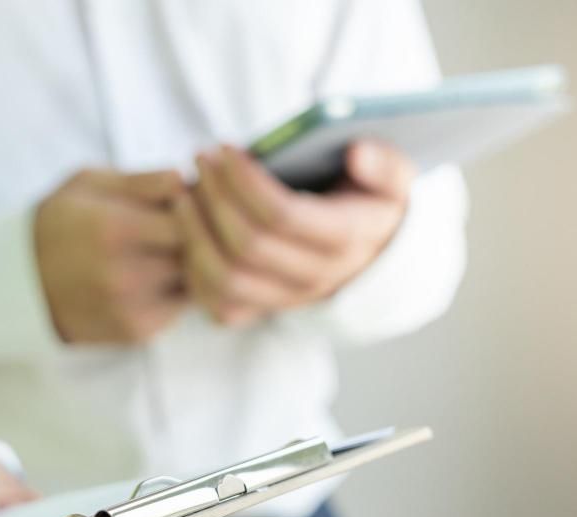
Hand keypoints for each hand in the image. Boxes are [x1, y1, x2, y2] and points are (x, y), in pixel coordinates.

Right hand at [34, 168, 188, 343]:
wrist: (21, 282)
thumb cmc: (60, 222)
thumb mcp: (89, 184)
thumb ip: (141, 180)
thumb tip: (185, 178)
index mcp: (113, 229)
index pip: (188, 218)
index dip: (195, 206)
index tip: (186, 199)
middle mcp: (124, 274)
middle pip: (196, 252)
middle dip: (198, 236)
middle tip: (189, 222)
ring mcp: (132, 308)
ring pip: (194, 282)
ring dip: (191, 264)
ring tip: (169, 246)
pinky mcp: (136, 332)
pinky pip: (179, 307)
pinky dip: (178, 289)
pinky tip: (157, 273)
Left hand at [177, 140, 413, 324]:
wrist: (371, 251)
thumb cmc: (373, 200)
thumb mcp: (394, 177)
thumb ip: (384, 164)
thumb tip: (357, 153)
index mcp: (348, 239)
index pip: (284, 216)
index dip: (246, 181)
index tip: (225, 147)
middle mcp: (317, 277)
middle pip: (248, 246)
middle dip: (216, 197)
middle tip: (200, 158)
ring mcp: (287, 299)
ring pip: (226, 279)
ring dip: (196, 233)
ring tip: (182, 191)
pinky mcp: (261, 309)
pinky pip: (216, 302)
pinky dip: (193, 267)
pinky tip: (187, 227)